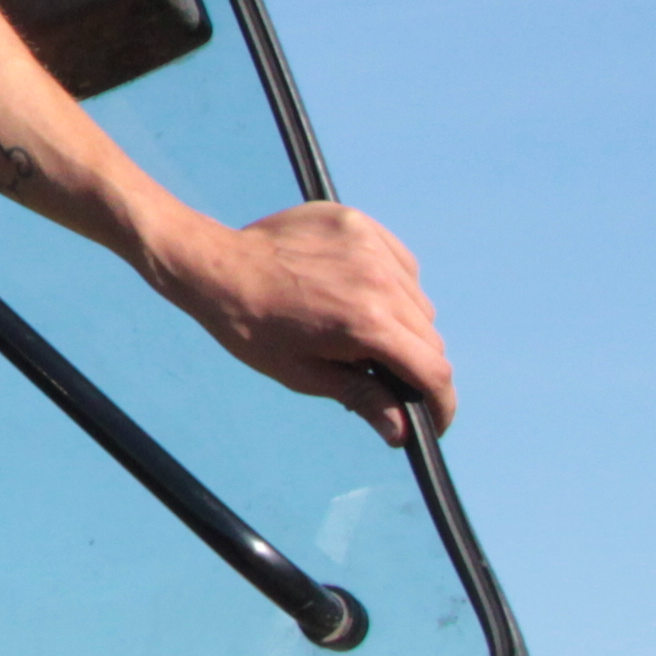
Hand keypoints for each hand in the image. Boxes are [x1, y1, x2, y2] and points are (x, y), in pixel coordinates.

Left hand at [148, 201, 456, 442]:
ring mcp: (370, 246)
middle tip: (386, 378)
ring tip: (363, 333)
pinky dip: (393, 286)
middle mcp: (378, 280)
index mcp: (367, 323)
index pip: (435, 371)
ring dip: (405, 325)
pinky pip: (400, 265)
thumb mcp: (303, 373)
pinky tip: (359, 294)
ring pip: (418, 302)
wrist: (212, 265)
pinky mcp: (358, 223)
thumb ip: (362, 398)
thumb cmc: (250, 326)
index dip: (443, 405)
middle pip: (430, 338)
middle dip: (416, 366)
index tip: (436, 423)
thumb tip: (403, 432)